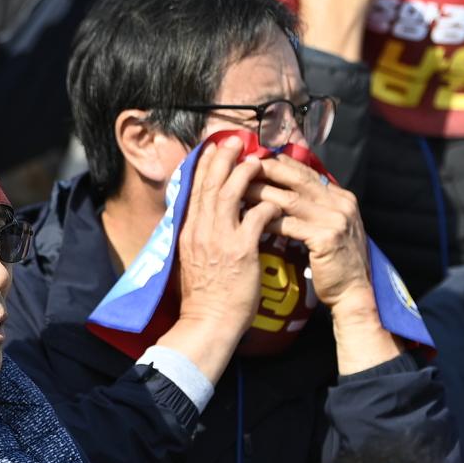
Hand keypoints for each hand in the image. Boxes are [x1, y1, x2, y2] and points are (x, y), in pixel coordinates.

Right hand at [154, 135, 281, 384]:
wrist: (208, 322)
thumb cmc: (205, 296)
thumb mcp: (193, 259)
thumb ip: (200, 236)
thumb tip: (206, 219)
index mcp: (188, 231)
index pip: (195, 190)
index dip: (205, 166)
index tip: (213, 149)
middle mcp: (200, 230)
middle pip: (210, 184)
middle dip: (222, 158)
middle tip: (234, 140)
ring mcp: (219, 239)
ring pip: (230, 194)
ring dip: (245, 173)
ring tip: (257, 160)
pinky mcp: (241, 251)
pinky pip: (255, 217)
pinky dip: (266, 205)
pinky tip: (276, 200)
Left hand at [245, 155, 399, 373]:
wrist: (353, 293)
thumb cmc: (335, 263)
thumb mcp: (328, 227)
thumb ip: (313, 208)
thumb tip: (283, 192)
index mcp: (341, 197)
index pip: (305, 171)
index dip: (278, 164)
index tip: (252, 161)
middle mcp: (340, 203)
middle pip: (296, 177)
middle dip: (265, 170)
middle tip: (238, 168)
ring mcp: (335, 219)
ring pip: (289, 199)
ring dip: (260, 194)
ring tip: (237, 192)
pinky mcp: (326, 238)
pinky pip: (288, 224)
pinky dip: (266, 220)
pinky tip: (248, 220)